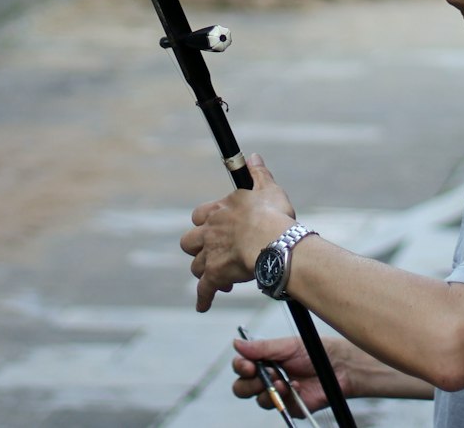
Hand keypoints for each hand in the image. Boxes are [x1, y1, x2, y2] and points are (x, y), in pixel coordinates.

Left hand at [180, 154, 295, 311]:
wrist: (274, 242)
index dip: (206, 222)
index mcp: (220, 211)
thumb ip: (258, 173)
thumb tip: (252, 157)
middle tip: (214, 253)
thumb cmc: (272, 214)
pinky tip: (203, 306)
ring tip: (219, 278)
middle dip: (198, 248)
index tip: (216, 226)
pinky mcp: (215, 275)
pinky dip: (203, 298)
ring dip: (204, 271)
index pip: (200, 214)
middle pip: (190, 241)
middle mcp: (210, 232)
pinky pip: (204, 290)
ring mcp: (211, 255)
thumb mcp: (267, 188)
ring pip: (196, 266)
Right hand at [233, 335, 353, 414]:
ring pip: (258, 400)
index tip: (248, 365)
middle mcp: (268, 377)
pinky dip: (284, 397)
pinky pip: (278, 407)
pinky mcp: (289, 407)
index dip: (241, 366)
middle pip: (242, 387)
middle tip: (261, 375)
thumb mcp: (287, 346)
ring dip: (267, 390)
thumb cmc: (313, 351)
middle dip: (249, 383)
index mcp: (265, 359)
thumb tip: (236, 343)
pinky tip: (296, 387)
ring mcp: (278, 393)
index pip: (242, 366)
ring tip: (282, 381)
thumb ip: (262, 347)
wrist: (337, 367)